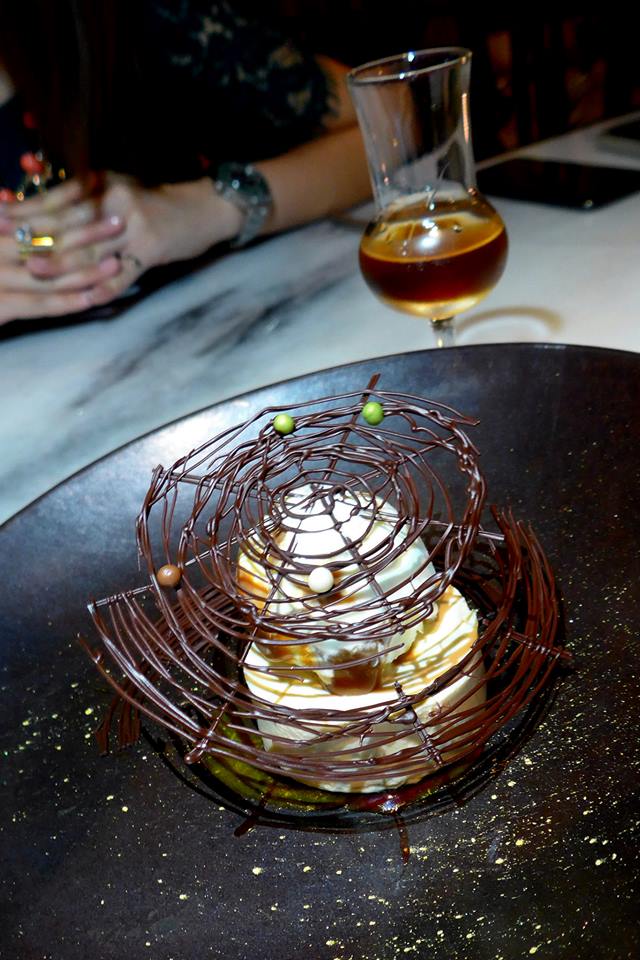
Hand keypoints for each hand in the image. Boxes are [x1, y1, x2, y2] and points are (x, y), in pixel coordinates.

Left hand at [0, 174, 239, 323]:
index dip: (26, 209)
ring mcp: (134, 227)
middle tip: (5, 247)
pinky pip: (123, 274)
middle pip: (68, 225)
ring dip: (61, 264)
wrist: (204, 209)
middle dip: (34, 237)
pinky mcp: (152, 249)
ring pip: (91, 251)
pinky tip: (86, 299)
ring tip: (34, 271)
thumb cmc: (156, 202)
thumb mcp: (118, 188)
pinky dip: (104, 288)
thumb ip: (85, 197)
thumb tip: (40, 205)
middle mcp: (115, 202)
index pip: (57, 199)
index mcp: (103, 184)